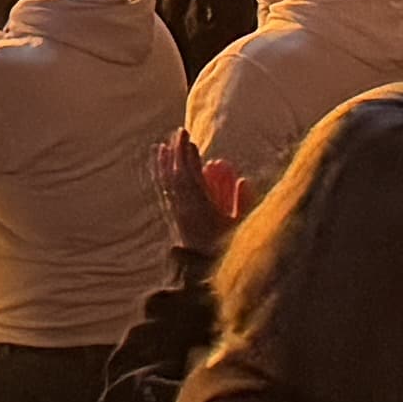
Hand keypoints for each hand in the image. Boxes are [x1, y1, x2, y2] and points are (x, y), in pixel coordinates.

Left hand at [151, 136, 247, 255]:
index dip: (191, 160)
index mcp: (202, 210)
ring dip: (166, 161)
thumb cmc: (227, 247)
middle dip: (179, 153)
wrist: (206, 269)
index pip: (192, 179)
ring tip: (164, 144)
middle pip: (178, 176)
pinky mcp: (172, 214)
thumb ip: (243, 203)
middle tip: (180, 132)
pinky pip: (164, 189)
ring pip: (167, 182)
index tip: (191, 142)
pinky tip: (159, 161)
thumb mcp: (239, 228)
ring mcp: (177, 212)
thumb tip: (243, 179)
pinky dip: (160, 172)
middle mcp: (185, 209)